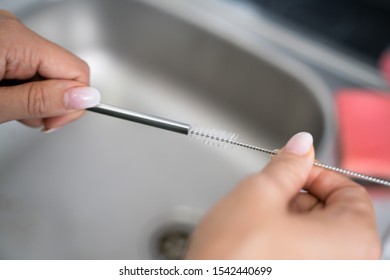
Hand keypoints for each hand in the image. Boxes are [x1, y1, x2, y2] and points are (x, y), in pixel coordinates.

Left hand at [0, 10, 99, 130]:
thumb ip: (40, 100)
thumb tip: (86, 97)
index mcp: (16, 40)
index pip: (77, 72)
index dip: (73, 104)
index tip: (51, 123)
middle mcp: (14, 30)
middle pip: (64, 73)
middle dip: (51, 102)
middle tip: (25, 116)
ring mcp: (7, 34)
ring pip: (48, 73)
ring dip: (35, 97)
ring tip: (7, 105)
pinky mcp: (3, 42)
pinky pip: (30, 67)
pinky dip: (22, 87)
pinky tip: (5, 94)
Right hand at [186, 132, 380, 258]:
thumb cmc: (233, 261)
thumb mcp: (259, 195)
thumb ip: (286, 166)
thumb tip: (300, 146)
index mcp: (351, 242)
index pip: (350, 190)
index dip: (315, 173)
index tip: (292, 169)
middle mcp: (349, 265)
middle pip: (332, 212)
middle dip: (297, 196)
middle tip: (269, 194)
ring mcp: (327, 275)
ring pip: (316, 233)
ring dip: (288, 218)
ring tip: (258, 222)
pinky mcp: (306, 279)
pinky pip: (306, 253)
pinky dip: (286, 240)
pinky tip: (260, 240)